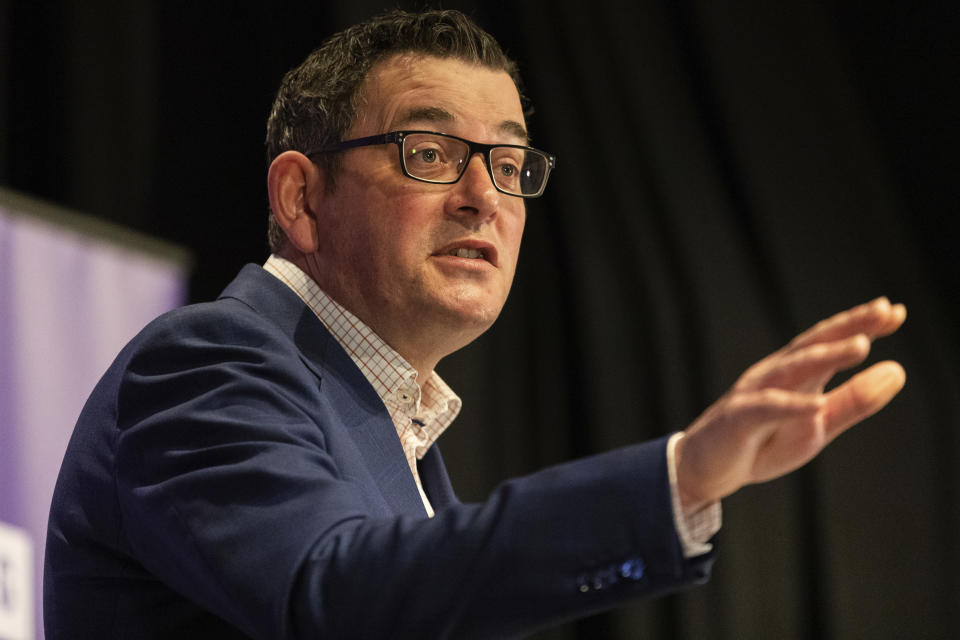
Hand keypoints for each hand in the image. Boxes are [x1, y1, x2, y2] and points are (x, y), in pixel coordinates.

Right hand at [675, 297, 906, 513]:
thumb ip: (854, 401)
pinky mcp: (737, 419)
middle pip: (813, 344)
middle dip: (848, 326)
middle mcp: (775, 375)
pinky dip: (791, 406)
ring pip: (792, 369)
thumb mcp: (817, 426)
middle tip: (884, 310)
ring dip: (826, 356)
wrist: (704, 469)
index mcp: (796, 374)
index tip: (895, 311)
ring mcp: (754, 393)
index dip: (861, 325)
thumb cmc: (761, 444)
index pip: (830, 343)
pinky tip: (816, 407)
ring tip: (861, 345)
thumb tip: (897, 371)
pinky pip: (765, 409)